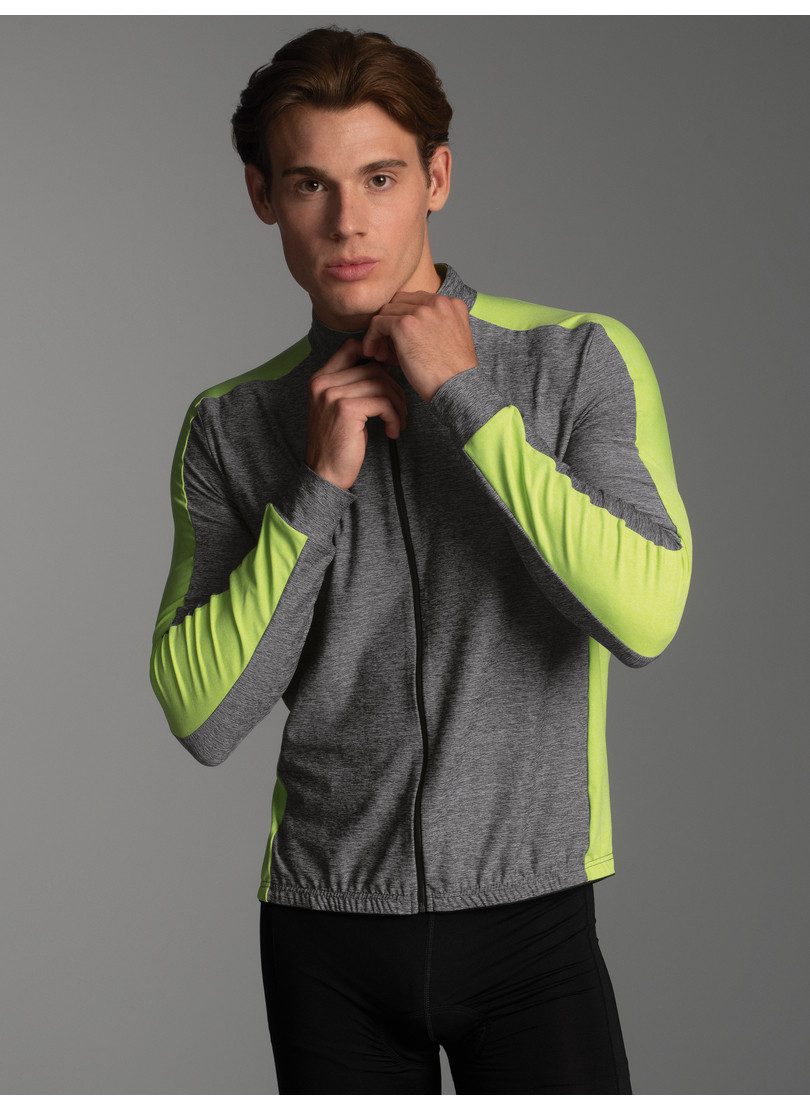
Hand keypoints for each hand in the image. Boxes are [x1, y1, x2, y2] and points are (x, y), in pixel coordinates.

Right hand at [306, 337, 407, 490]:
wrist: (325, 473)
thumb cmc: (338, 444)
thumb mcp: (340, 408)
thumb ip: (353, 385)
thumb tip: (384, 366)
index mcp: (320, 379)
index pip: (352, 347)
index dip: (376, 358)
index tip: (389, 377)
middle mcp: (323, 383)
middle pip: (373, 368)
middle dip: (394, 388)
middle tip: (399, 410)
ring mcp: (333, 394)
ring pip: (381, 383)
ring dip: (397, 404)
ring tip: (397, 422)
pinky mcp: (346, 409)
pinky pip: (383, 402)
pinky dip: (394, 417)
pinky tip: (392, 431)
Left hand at [360, 291, 477, 401]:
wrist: (456, 388)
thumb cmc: (453, 374)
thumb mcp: (451, 339)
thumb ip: (435, 325)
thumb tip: (405, 327)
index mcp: (451, 304)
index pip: (417, 301)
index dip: (404, 319)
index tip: (400, 341)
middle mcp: (438, 302)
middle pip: (400, 303)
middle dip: (391, 324)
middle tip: (387, 348)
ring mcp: (421, 311)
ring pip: (387, 312)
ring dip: (381, 333)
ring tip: (382, 354)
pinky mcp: (405, 324)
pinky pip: (377, 323)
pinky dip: (371, 338)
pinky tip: (374, 354)